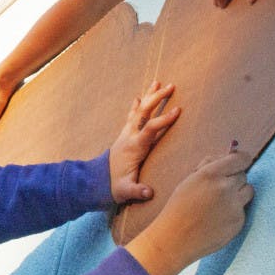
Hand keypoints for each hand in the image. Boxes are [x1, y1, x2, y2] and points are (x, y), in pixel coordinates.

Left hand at [108, 81, 180, 203]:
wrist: (96, 182)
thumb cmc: (114, 187)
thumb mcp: (126, 191)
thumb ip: (137, 191)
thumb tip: (149, 192)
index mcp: (134, 147)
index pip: (150, 129)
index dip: (164, 120)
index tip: (178, 110)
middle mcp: (129, 136)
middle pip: (144, 112)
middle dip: (157, 98)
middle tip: (172, 86)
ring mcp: (126, 134)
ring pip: (138, 110)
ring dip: (148, 96)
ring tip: (158, 82)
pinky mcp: (124, 135)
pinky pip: (132, 116)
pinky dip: (137, 105)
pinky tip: (139, 97)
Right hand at [128, 150, 254, 274]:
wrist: (174, 239)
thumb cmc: (178, 208)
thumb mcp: (188, 181)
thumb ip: (208, 166)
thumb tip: (229, 154)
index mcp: (210, 174)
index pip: (241, 159)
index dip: (241, 159)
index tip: (240, 162)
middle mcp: (225, 188)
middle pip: (243, 175)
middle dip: (233, 179)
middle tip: (218, 189)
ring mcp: (234, 206)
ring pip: (248, 191)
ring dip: (238, 193)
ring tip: (219, 203)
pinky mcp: (239, 221)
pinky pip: (243, 209)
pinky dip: (234, 211)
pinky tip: (217, 218)